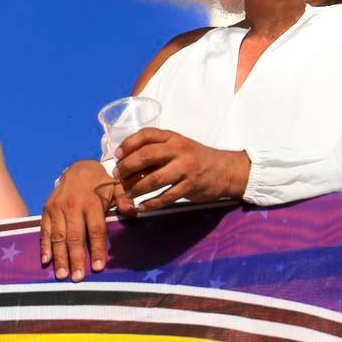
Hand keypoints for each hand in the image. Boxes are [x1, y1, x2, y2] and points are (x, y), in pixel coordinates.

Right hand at [41, 159, 132, 281]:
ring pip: (58, 236)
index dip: (97, 249)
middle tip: (77, 278)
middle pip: (75, 236)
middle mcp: (73, 205)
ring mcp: (58, 208)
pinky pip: (44, 230)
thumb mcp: (116, 186)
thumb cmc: (101, 183)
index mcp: (92, 202)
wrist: (78, 168)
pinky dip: (44, 246)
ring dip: (60, 256)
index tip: (98, 267)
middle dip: (76, 258)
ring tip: (62, 275)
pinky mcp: (47, 209)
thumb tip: (133, 212)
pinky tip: (46, 260)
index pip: (95, 229)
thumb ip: (124, 199)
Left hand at [115, 129, 249, 212]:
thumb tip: (127, 161)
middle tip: (118, 176)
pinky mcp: (190, 186)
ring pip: (154, 179)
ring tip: (127, 193)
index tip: (117, 155)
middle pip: (146, 156)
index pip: (146, 135)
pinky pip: (166, 197)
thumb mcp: (178, 146)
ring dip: (137, 188)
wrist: (224, 170)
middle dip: (127, 167)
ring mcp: (185, 168)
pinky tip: (142, 206)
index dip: (128, 144)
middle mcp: (178, 150)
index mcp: (173, 137)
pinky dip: (151, 203)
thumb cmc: (195, 157)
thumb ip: (157, 150)